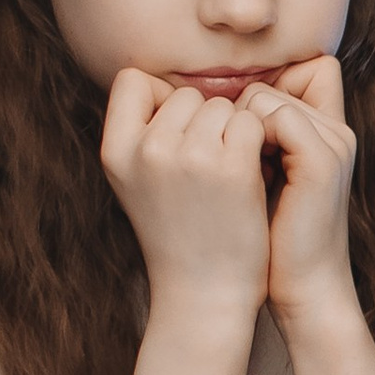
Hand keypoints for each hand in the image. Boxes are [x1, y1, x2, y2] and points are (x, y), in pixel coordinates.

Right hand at [100, 68, 271, 321]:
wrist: (205, 293)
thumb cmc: (177, 235)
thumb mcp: (137, 182)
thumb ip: (143, 133)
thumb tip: (169, 85)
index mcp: (115, 151)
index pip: (133, 80)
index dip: (160, 100)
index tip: (178, 136)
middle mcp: (148, 149)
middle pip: (186, 94)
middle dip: (204, 123)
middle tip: (209, 170)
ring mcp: (191, 157)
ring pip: (222, 106)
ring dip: (234, 134)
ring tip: (228, 178)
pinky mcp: (232, 168)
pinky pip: (252, 123)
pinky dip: (259, 146)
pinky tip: (252, 178)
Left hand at [241, 58, 358, 327]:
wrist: (303, 290)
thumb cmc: (270, 242)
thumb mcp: (260, 181)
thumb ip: (250, 142)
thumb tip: (204, 110)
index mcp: (326, 134)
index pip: (293, 74)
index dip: (254, 98)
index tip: (225, 140)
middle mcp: (336, 131)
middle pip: (266, 85)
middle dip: (232, 119)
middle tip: (222, 166)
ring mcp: (333, 143)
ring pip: (264, 96)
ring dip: (232, 129)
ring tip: (232, 174)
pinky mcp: (322, 160)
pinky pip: (273, 116)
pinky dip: (244, 138)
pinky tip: (238, 175)